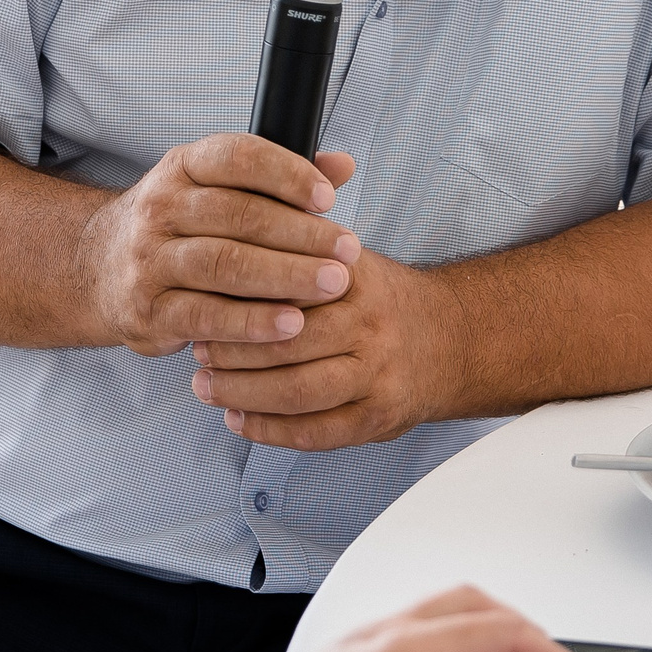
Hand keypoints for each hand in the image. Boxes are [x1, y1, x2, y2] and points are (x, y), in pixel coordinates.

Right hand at [76, 137, 359, 355]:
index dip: (285, 173)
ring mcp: (149, 259)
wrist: (98, 270)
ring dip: (284, 275)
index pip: (235, 157)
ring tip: (332, 285)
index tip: (328, 198)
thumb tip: (342, 165)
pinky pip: (205, 315)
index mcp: (182, 168)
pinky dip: (252, 322)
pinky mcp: (148, 309)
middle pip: (237, 215)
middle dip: (300, 234)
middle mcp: (160, 208)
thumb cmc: (178, 228)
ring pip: (223, 264)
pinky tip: (291, 324)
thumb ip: (281, 180)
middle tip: (348, 251)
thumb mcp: (218, 190)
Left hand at [190, 245, 460, 447]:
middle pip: (289, 343)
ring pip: (300, 392)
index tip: (202, 302)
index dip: (238, 298)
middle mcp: (370, 325)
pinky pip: (318, 432)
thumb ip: (296, 238)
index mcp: (354, 279)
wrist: (454, 338)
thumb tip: (228, 219)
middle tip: (197, 352)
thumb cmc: (379, 296)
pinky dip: (271, 431)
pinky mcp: (380, 419)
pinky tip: (239, 419)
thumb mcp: (345, 255)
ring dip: (244, 393)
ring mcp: (378, 375)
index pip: (287, 287)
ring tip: (207, 387)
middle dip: (233, 351)